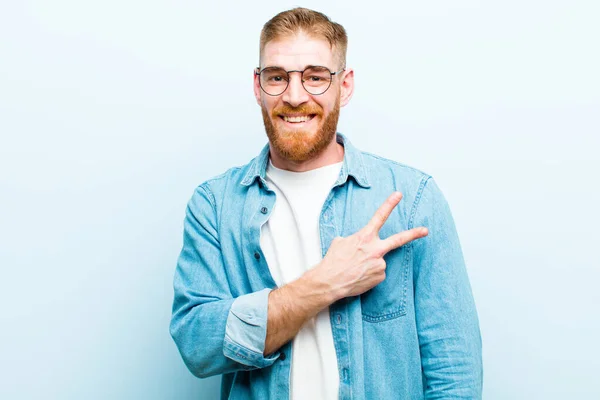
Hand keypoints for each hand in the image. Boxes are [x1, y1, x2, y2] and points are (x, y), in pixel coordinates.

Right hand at [311, 192, 428, 300]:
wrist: (330, 281)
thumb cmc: (333, 261)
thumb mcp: (340, 242)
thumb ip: (355, 240)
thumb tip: (359, 245)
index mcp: (365, 236)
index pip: (379, 216)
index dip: (390, 204)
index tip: (398, 195)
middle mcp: (375, 249)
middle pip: (398, 239)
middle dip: (413, 234)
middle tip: (425, 230)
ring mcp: (380, 264)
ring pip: (378, 261)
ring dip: (370, 264)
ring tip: (355, 269)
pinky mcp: (380, 276)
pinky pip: (377, 273)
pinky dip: (370, 274)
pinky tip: (359, 276)